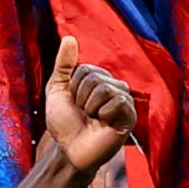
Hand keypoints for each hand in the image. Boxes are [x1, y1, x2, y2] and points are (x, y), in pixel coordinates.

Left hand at [41, 36, 136, 173]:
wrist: (70, 149)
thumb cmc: (64, 122)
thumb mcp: (57, 89)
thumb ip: (63, 64)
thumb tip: (70, 38)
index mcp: (98, 80)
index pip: (86, 69)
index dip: (73, 88)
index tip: (73, 103)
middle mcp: (114, 87)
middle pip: (95, 77)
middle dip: (81, 98)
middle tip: (82, 114)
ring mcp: (124, 101)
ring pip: (106, 88)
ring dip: (90, 107)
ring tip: (92, 119)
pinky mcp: (131, 116)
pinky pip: (118, 101)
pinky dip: (104, 113)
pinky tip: (104, 123)